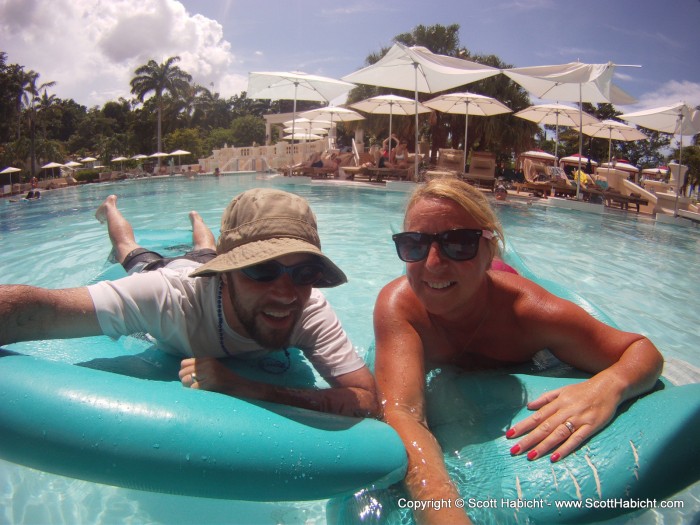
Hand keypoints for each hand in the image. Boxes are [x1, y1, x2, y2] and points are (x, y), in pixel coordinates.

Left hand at [179, 357, 238, 392]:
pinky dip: (194, 391)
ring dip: (187, 386)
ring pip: (186, 380)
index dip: (184, 372)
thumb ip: (200, 367)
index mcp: (207, 359)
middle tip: (190, 386)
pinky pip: (194, 387)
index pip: (184, 363)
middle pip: (183, 372)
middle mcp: (208, 364)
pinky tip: (200, 392)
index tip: (188, 378)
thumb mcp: (212, 368)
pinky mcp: (212, 382)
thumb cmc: (224, 379)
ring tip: (194, 389)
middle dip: (184, 380)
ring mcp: (210, 372)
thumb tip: (182, 373)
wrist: (239, 384)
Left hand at [505, 376, 619, 461]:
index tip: (509, 435)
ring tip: (531, 456)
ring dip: (543, 446)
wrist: (609, 387)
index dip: (523, 426)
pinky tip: (554, 457)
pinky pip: (576, 439)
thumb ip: (545, 398)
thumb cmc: (583, 390)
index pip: (536, 416)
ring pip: (558, 434)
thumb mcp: (562, 390)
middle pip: (544, 427)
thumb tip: (529, 407)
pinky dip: (565, 448)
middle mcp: (565, 411)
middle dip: (528, 439)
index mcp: (557, 402)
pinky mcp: (591, 427)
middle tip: (514, 450)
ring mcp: (578, 419)